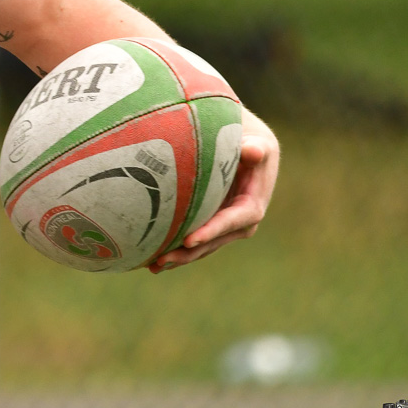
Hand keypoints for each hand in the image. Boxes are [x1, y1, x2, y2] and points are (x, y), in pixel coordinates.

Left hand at [150, 109, 279, 271]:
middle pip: (214, 240)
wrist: (249, 148)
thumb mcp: (255, 143)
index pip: (234, 221)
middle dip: (189, 251)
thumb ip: (254, 148)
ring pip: (203, 246)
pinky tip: (153, 258)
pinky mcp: (213, 224)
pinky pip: (196, 240)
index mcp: (253, 203)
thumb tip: (253, 150)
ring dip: (180, 257)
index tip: (189, 239)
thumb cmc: (248, 141)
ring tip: (153, 266)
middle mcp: (242, 220)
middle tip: (162, 258)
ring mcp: (227, 225)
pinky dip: (177, 249)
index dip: (212, 230)